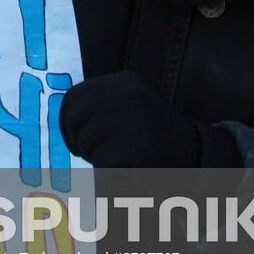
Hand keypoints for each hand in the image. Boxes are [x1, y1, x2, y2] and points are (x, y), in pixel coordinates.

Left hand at [58, 71, 238, 167]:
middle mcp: (129, 94)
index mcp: (124, 82)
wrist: (193, 159)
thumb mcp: (127, 109)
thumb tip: (59, 116)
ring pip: (86, 141)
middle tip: (96, 154)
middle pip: (74, 119)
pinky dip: (109, 172)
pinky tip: (130, 168)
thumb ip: (97, 106)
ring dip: (96, 157)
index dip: (66, 122)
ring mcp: (135, 118)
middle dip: (78, 141)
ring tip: (122, 158)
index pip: (72, 98)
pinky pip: (102, 162)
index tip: (75, 140)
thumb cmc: (151, 138)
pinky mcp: (139, 145)